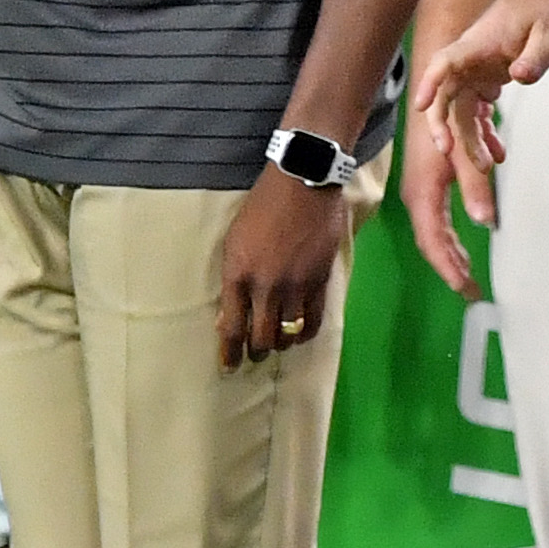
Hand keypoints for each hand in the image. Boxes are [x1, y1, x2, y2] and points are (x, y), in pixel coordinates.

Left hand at [218, 168, 350, 368]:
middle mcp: (266, 286)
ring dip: (280, 344)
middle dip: (256, 351)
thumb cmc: (262, 205)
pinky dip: (305, 333)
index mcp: (239, 274)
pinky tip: (300, 335)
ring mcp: (296, 285)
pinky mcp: (320, 281)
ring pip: (287, 333)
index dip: (230, 352)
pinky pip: (313, 320)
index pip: (232, 326)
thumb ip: (233, 278)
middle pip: (261, 336)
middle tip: (255, 354)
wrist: (303, 182)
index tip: (229, 365)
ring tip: (277, 345)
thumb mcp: (235, 239)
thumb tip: (229, 316)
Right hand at [399, 103, 477, 298]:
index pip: (433, 243)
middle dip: (451, 267)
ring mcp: (421, 190)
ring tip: (469, 274)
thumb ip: (476, 186)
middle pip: (432, 242)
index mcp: (424, 194)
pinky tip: (465, 244)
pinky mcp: (428, 182)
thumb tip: (486, 222)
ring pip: (435, 231)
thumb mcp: (464, 153)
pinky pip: (438, 219)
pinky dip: (451, 236)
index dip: (449, 268)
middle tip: (472, 291)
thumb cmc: (445, 118)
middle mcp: (418, 196)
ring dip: (452, 253)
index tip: (467, 288)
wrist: (431, 87)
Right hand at [410, 0, 548, 230]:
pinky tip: (498, 153)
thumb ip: (536, 58)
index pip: (446, 60)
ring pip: (461, 109)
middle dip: (443, 125)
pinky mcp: (486, 77)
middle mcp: (470, 58)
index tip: (420, 105)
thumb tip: (519, 78)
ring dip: (470, 138)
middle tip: (449, 153)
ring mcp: (476, 69)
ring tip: (487, 166)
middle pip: (446, 93)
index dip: (430, 82)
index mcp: (479, 43)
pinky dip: (484, 131)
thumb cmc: (546, 9)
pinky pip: (477, 110)